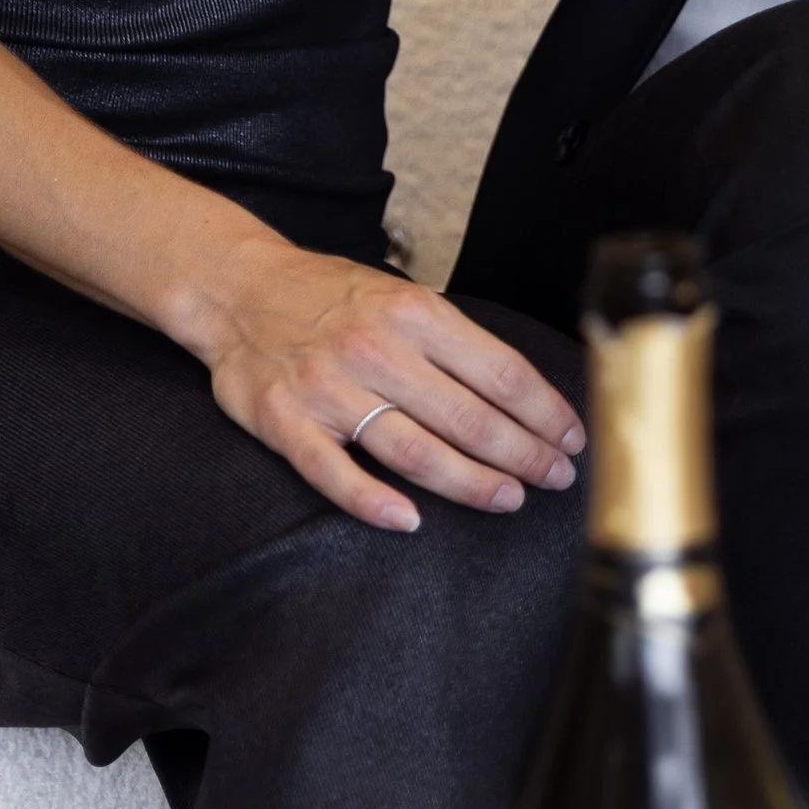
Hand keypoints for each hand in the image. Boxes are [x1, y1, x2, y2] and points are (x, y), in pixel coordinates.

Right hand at [186, 236, 585, 534]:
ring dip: (470, 482)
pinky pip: (334, 472)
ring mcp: (329, 388)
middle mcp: (377, 349)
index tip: (571, 439)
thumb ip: (449, 341)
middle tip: (556, 479)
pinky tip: (409, 521)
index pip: (500, 372)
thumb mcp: (399, 295)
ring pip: (414, 450)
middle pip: (469, 417)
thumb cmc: (329, 295)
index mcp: (414, 313)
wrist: (237, 287)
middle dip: (524, 454)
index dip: (544, 412)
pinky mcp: (284, 420)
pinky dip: (373, 501)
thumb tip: (517, 392)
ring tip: (509, 499)